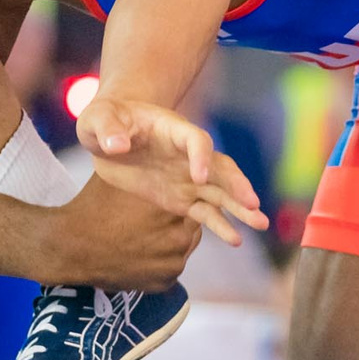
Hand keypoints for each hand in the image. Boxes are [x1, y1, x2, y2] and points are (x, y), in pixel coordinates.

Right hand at [30, 178, 203, 290]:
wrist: (71, 247)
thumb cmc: (95, 207)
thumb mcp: (121, 177)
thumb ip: (148, 171)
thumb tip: (165, 161)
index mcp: (173, 207)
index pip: (191, 200)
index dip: (177, 200)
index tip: (160, 203)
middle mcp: (180, 237)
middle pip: (191, 225)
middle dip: (175, 222)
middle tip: (150, 221)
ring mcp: (173, 263)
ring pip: (182, 247)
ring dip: (170, 242)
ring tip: (144, 237)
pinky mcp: (166, 283)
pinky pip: (171, 268)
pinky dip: (160, 263)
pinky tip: (140, 254)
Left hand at [76, 93, 267, 246]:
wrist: (108, 134)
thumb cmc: (105, 120)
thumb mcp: (97, 119)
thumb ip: (107, 130)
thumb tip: (117, 146)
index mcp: (173, 129)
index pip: (196, 140)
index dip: (201, 157)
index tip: (199, 177)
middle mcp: (187, 154)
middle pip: (220, 167)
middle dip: (236, 184)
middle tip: (252, 203)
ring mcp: (187, 177)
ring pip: (220, 192)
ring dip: (240, 207)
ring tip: (261, 224)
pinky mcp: (180, 197)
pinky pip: (204, 211)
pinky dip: (220, 224)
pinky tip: (235, 240)